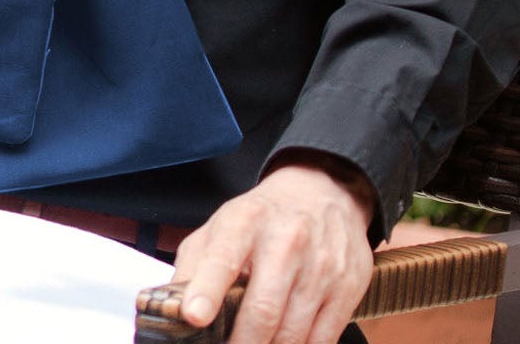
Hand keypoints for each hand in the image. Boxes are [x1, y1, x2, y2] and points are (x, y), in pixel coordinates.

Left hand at [168, 160, 375, 343]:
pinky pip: (321, 340)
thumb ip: (194, 265)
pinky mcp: (348, 289)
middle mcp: (286, 241)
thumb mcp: (221, 225)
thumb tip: (172, 308)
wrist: (324, 191)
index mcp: (244, 222)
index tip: (193, 316)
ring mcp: (321, 267)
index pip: (222, 258)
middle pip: (262, 310)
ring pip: (292, 334)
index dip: (206, 291)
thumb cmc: (261, 217)